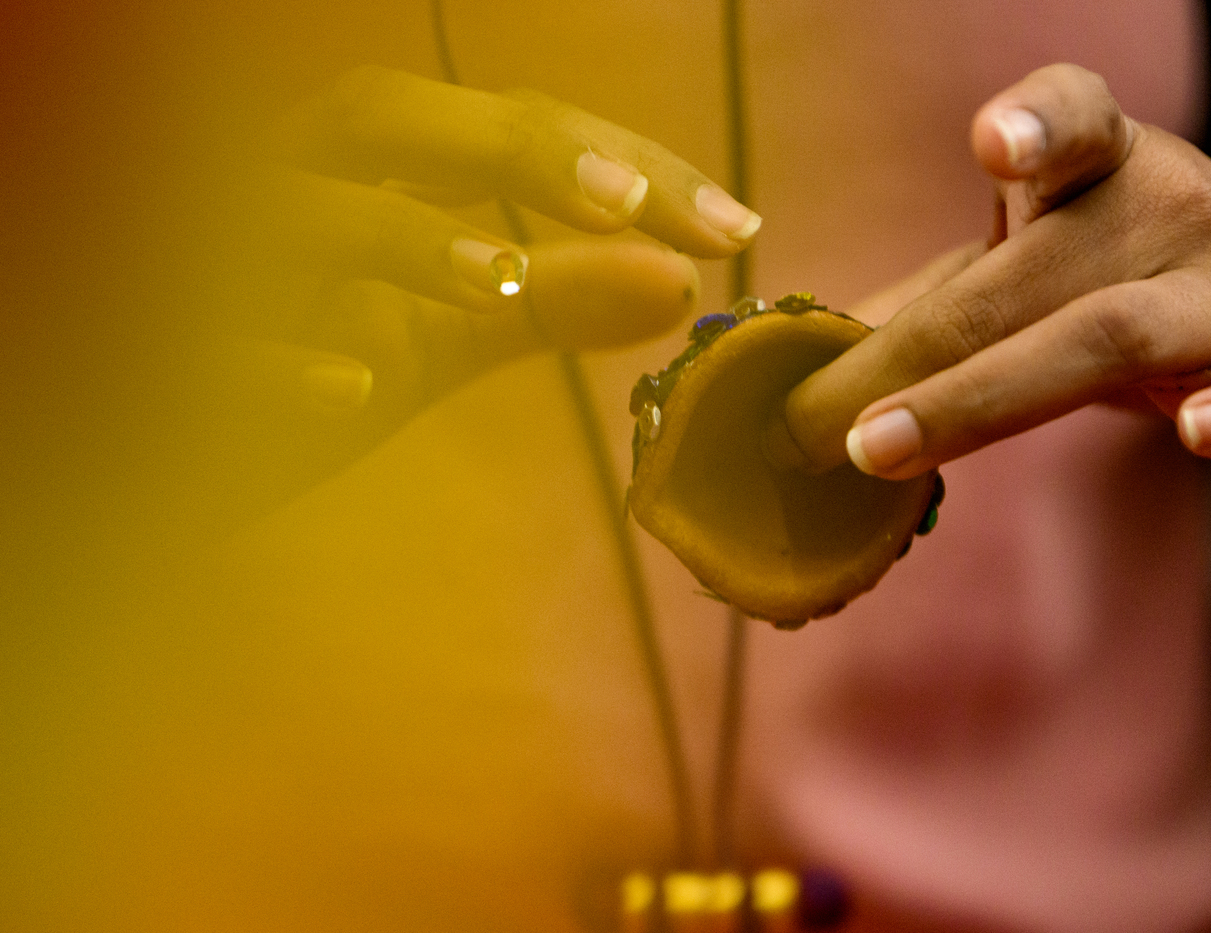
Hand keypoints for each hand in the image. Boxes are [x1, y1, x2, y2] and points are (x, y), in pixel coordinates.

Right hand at [218, 67, 760, 494]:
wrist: (168, 460)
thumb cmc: (305, 370)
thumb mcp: (439, 334)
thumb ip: (547, 299)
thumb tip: (676, 277)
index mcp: (360, 171)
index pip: (500, 130)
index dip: (617, 160)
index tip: (732, 225)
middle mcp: (283, 186)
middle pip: (383, 116)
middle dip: (514, 151)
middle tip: (632, 208)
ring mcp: (203, 265)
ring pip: (288, 208)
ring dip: (400, 238)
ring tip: (502, 281)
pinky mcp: (154, 359)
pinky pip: (196, 340)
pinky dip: (272, 360)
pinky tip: (349, 393)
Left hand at [778, 64, 1210, 505]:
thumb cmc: (1147, 285)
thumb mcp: (1043, 272)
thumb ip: (939, 307)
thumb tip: (804, 363)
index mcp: (1103, 173)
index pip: (1077, 119)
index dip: (1038, 122)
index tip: (994, 142)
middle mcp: (1175, 218)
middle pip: (1043, 278)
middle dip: (924, 355)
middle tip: (827, 428)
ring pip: (1130, 334)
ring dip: (1001, 393)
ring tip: (899, 442)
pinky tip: (1199, 431)